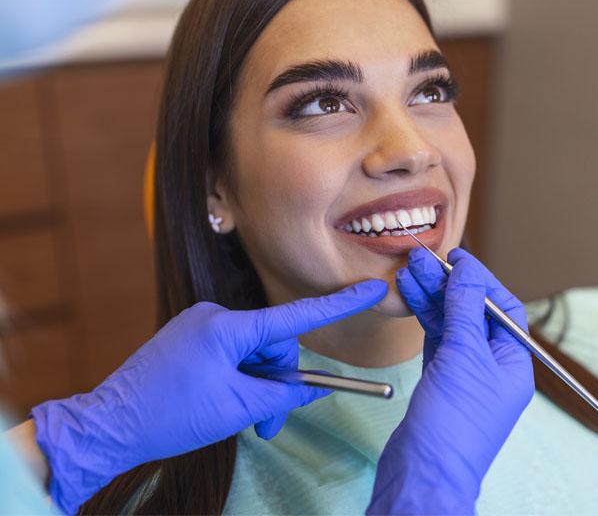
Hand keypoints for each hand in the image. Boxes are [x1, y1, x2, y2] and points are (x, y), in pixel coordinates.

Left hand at [31, 279, 386, 514]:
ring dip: (258, 386)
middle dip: (278, 383)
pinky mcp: (191, 337)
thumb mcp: (237, 408)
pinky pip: (232, 352)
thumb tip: (311, 386)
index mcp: (227, 326)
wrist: (108, 425)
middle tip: (269, 423)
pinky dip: (241, 377)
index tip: (371, 289)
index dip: (339, 305)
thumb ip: (281, 394)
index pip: (295, 316)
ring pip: (253, 352)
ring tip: (248, 421)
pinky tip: (229, 401)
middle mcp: (214, 315)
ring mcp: (200, 324)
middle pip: (273, 345)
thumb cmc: (170, 416)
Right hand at [368, 249, 532, 514]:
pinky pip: (434, 339)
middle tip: (421, 259)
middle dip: (448, 284)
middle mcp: (492, 366)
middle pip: (473, 312)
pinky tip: (409, 295)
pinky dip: (422, 317)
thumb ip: (465, 310)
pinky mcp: (439, 381)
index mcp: (513, 363)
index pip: (503, 308)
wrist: (423, 472)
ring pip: (450, 324)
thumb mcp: (465, 356)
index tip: (456, 258)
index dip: (480, 279)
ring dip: (431, 296)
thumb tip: (467, 271)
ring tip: (408, 271)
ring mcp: (464, 374)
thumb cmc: (453, 423)